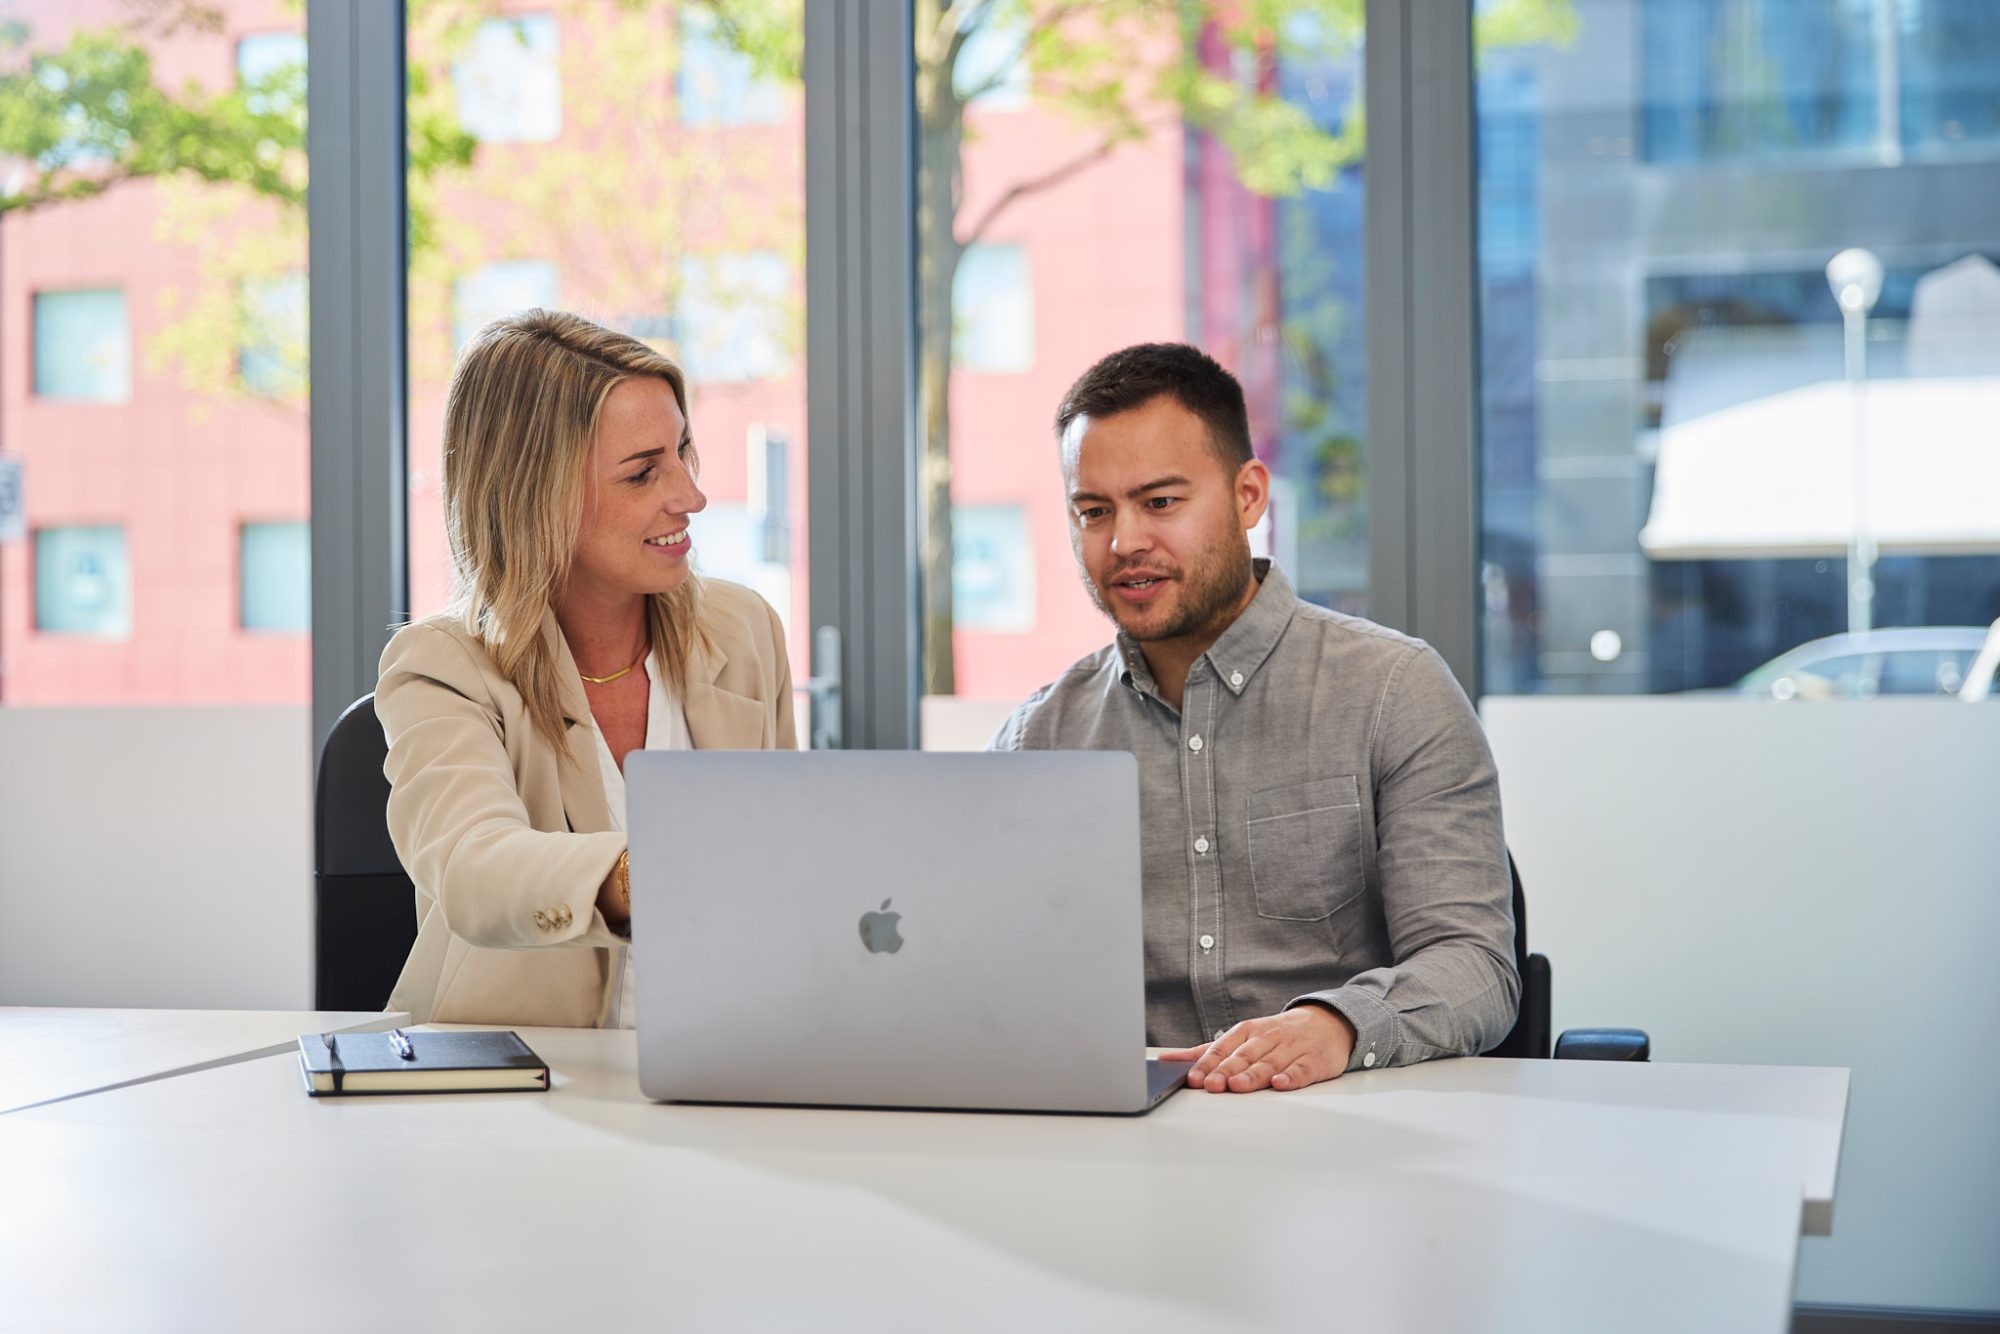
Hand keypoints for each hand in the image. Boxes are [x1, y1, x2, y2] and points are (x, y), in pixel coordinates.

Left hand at [1159, 1005, 1356, 1093]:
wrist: (1327, 1022)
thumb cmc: (1278, 1034)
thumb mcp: (1243, 1037)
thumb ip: (1208, 1052)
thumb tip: (1168, 1060)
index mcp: (1247, 1032)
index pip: (1223, 1048)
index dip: (1207, 1064)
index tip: (1193, 1078)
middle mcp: (1267, 1038)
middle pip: (1243, 1057)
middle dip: (1226, 1071)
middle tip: (1210, 1085)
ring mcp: (1291, 1049)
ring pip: (1269, 1063)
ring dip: (1252, 1075)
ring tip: (1237, 1086)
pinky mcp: (1314, 1061)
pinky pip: (1301, 1070)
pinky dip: (1291, 1077)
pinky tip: (1280, 1084)